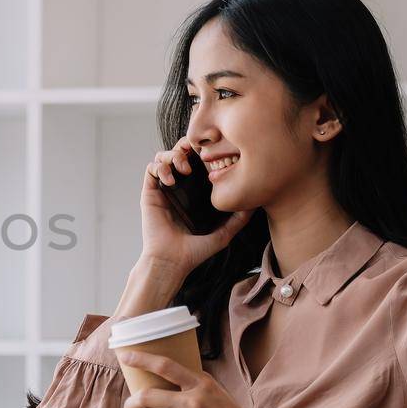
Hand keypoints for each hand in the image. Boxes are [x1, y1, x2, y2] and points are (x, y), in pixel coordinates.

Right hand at [140, 135, 253, 273]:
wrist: (172, 260)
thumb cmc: (195, 250)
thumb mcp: (224, 233)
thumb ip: (239, 219)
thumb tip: (256, 202)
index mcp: (195, 192)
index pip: (198, 161)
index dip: (205, 152)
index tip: (216, 155)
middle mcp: (179, 187)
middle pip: (180, 152)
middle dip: (187, 146)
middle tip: (197, 154)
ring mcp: (164, 188)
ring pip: (164, 156)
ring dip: (174, 155)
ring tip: (184, 168)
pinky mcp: (150, 192)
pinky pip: (151, 168)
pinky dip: (161, 167)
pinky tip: (171, 180)